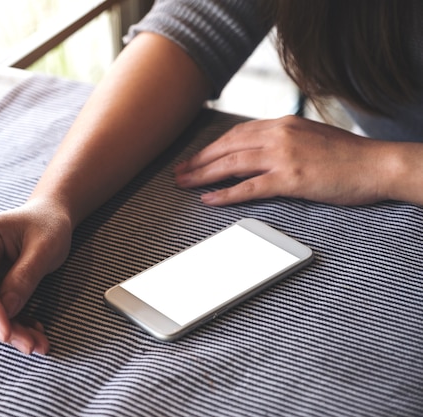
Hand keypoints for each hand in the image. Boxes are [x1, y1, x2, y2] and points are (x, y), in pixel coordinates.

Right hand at [0, 200, 72, 354]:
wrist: (46, 217)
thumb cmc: (48, 226)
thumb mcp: (45, 250)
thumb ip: (25, 278)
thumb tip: (7, 310)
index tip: (7, 334)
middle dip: (2, 325)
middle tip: (33, 345)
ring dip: (8, 328)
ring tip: (37, 342)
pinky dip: (10, 321)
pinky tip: (31, 330)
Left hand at [174, 115, 392, 205]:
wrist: (378, 164)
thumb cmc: (346, 155)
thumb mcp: (309, 137)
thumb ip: (282, 140)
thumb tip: (256, 151)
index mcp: (282, 123)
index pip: (235, 134)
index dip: (211, 147)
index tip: (195, 158)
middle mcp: (279, 135)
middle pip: (227, 147)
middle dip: (199, 160)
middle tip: (178, 172)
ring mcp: (283, 156)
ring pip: (231, 164)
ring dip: (203, 175)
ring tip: (183, 184)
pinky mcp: (290, 178)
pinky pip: (249, 187)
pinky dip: (225, 194)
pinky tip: (208, 199)